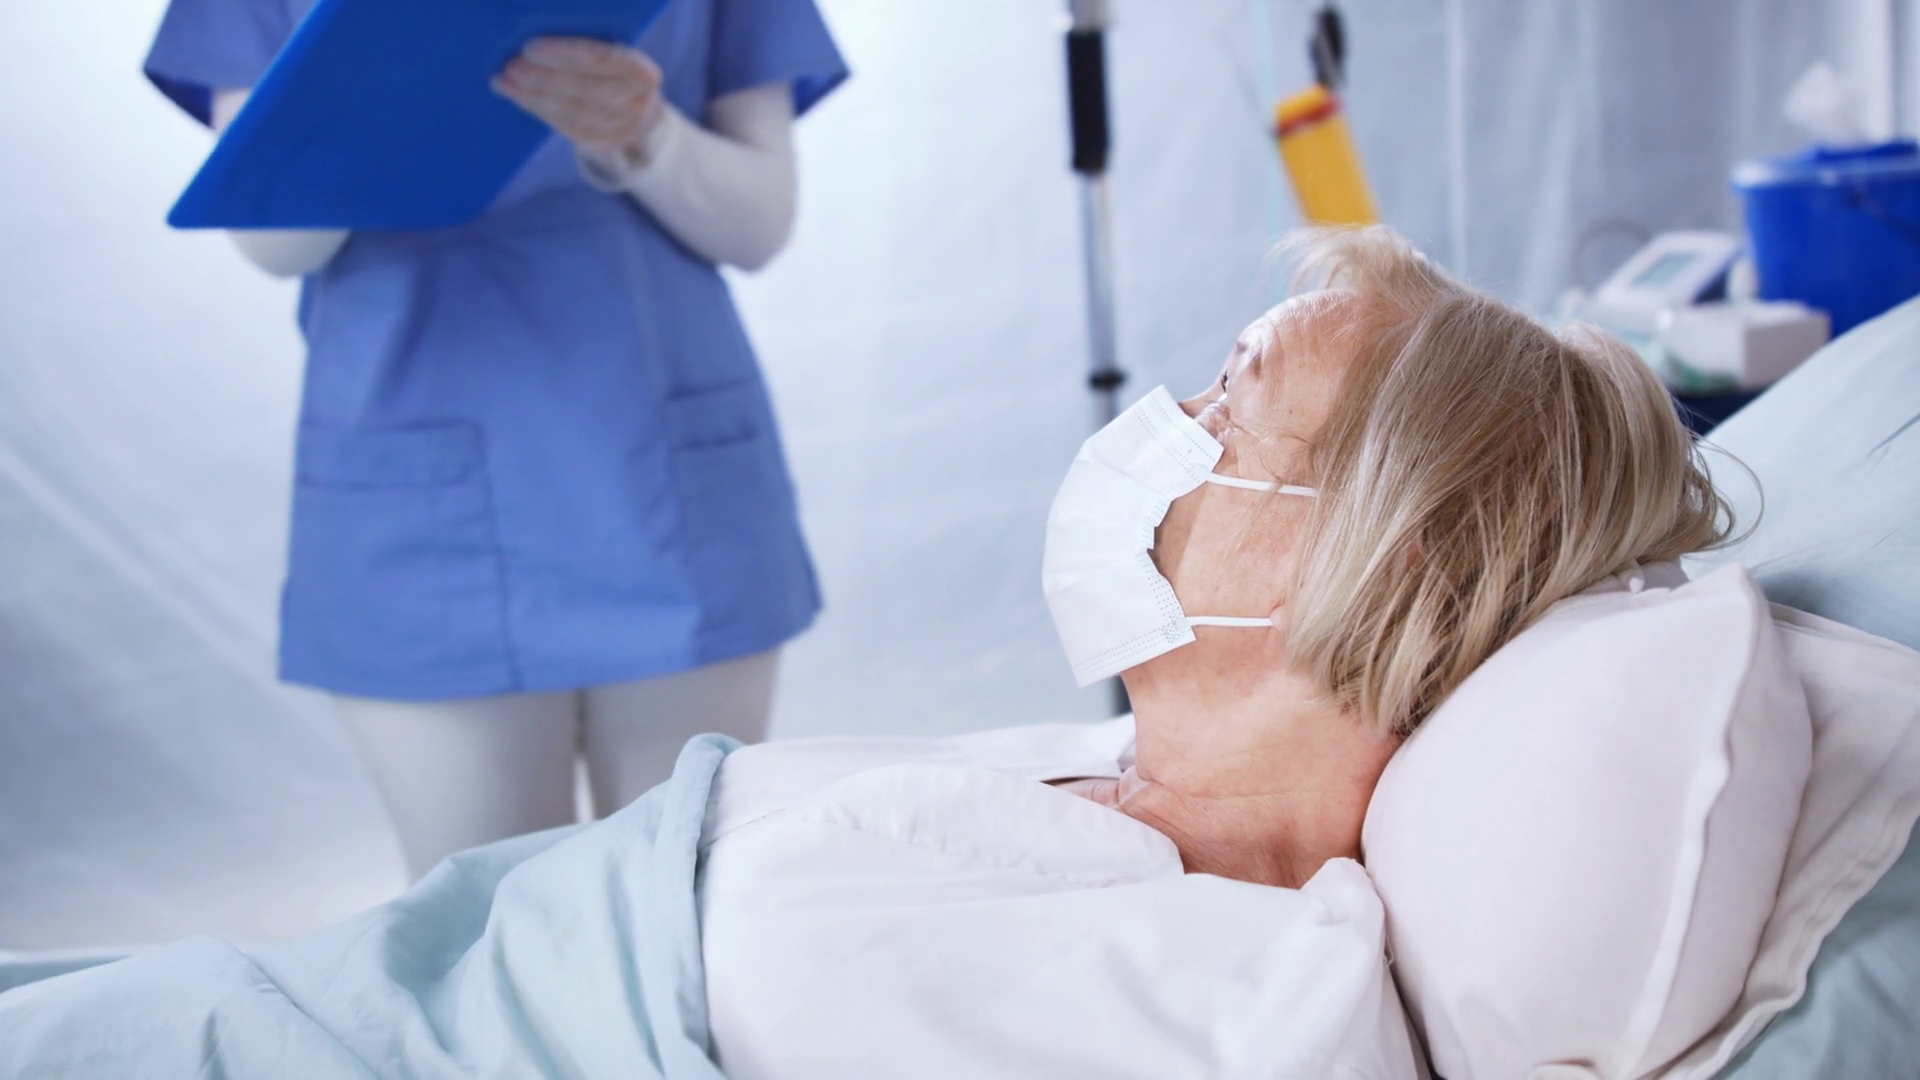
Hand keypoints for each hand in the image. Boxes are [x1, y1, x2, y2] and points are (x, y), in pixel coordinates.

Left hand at [491, 38, 665, 155]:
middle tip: (511, 66)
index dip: (565, 54)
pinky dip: (539, 110)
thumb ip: (585, 46)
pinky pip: (566, 126)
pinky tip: (518, 97)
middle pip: (585, 89)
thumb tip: (538, 33)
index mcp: (642, 72)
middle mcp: (638, 103)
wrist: (634, 104)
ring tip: (505, 82)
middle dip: (543, 78)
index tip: (530, 47)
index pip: (602, 59)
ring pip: (572, 111)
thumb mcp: (610, 51)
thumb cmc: (611, 67)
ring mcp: (622, 128)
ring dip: (533, 96)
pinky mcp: (603, 143)